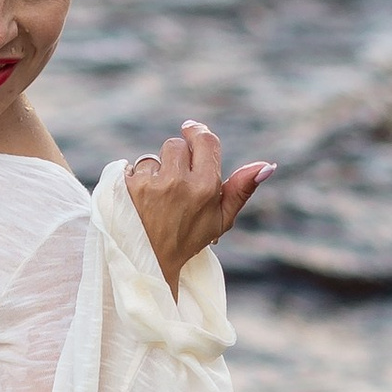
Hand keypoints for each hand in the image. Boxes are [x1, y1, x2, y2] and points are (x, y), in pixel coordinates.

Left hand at [125, 123, 272, 292]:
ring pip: (153, 157)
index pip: (205, 141)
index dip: (198, 132)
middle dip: (176, 159)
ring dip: (154, 171)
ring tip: (156, 198)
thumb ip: (242, 189)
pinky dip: (133, 181)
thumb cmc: (189, 238)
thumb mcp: (221, 219)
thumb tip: (267, 166)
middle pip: (177, 145)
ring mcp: (150, 184)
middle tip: (175, 183)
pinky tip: (139, 201)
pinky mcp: (124, 187)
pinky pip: (131, 167)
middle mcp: (178, 182)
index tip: (191, 130)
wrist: (148, 261)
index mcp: (205, 187)